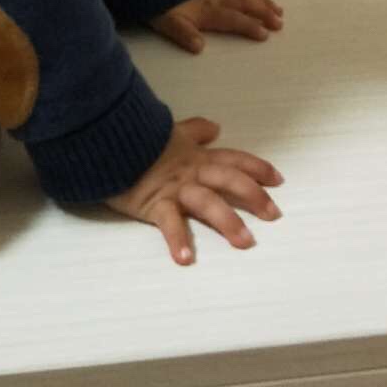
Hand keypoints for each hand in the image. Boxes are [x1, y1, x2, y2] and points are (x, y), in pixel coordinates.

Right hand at [106, 117, 282, 263]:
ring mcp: (175, 188)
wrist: (108, 140)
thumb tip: (215, 127)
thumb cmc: (138, 137)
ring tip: (245, 242)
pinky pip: (168, 223)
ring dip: (228, 222)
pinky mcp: (154, 203)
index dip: (257, 168)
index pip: (234, 159)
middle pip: (230, 180)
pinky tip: (186, 259)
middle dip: (254, 196)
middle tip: (274, 214)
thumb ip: (195, 130)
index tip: (278, 180)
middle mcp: (192, 171)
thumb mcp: (172, 130)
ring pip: (208, 202)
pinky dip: (177, 240)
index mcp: (197, 155)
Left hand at [149, 0, 283, 53]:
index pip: (233, 19)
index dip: (250, 26)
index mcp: (208, 11)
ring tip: (277, 7)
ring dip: (262, 1)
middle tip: (280, 22)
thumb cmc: (161, 6)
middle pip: (245, 5)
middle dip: (264, 13)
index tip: (266, 34)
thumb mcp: (168, 24)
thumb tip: (200, 47)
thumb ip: (184, 35)